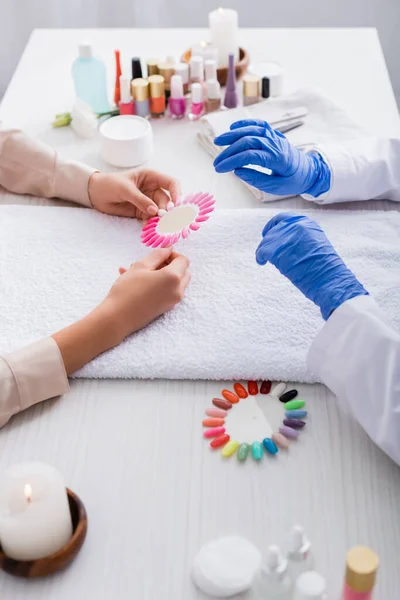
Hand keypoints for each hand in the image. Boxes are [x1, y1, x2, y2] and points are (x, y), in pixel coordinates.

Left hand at [88, 169, 180, 218]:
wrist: (95, 194)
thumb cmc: (109, 184)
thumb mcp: (125, 189)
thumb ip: (140, 199)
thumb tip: (155, 211)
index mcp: (151, 177)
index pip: (171, 183)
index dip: (177, 193)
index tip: (177, 206)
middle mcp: (153, 189)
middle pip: (167, 201)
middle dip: (168, 211)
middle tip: (166, 221)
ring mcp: (148, 201)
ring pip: (160, 212)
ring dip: (161, 220)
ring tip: (159, 227)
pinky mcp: (142, 212)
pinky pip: (151, 219)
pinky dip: (151, 224)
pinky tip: (148, 229)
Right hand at [104, 247, 189, 341]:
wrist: (117, 318)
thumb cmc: (127, 289)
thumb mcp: (141, 266)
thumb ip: (158, 254)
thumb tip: (169, 248)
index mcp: (173, 277)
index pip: (183, 260)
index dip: (172, 254)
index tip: (158, 254)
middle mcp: (178, 290)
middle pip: (182, 272)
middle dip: (169, 264)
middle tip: (151, 263)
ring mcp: (173, 301)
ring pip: (174, 282)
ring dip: (162, 274)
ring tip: (138, 272)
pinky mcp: (166, 308)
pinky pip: (167, 292)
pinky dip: (158, 285)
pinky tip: (138, 282)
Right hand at [213, 119, 330, 197]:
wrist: (308, 171)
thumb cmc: (292, 181)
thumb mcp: (275, 187)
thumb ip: (256, 179)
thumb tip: (237, 170)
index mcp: (277, 159)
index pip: (250, 156)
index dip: (232, 161)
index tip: (220, 169)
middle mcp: (275, 144)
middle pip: (247, 142)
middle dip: (229, 151)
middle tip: (217, 162)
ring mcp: (275, 137)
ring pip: (251, 131)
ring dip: (233, 135)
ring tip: (219, 141)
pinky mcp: (273, 134)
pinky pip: (259, 125)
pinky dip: (246, 123)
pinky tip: (233, 127)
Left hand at [256, 213, 367, 318]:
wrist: (328, 278)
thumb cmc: (325, 267)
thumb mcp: (316, 243)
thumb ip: (301, 238)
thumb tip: (286, 242)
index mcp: (306, 222)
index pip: (284, 218)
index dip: (274, 226)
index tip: (269, 233)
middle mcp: (294, 226)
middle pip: (273, 230)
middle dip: (268, 239)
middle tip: (265, 249)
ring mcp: (285, 237)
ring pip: (266, 241)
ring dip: (264, 250)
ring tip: (264, 259)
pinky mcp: (276, 250)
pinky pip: (261, 251)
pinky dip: (260, 257)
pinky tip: (261, 262)